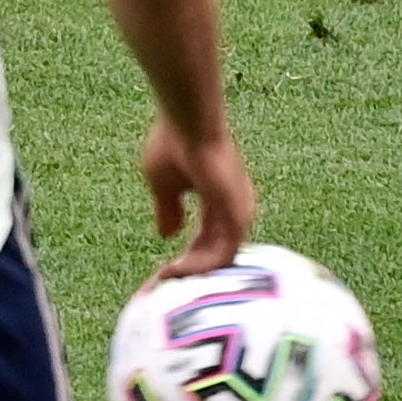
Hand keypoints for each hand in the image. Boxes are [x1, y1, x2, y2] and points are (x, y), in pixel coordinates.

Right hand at [141, 116, 256, 277]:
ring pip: (221, 257)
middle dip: (191, 269)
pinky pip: (223, 253)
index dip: (188, 256)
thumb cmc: (173, 143)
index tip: (165, 269)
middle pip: (216, 251)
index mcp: (220, 199)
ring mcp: (238, 212)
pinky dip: (201, 266)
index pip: (208, 238)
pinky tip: (178, 269)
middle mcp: (235, 209)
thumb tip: (167, 235)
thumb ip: (168, 210)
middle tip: (166, 279)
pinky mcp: (237, 215)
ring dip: (194, 272)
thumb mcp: (163, 183)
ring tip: (168, 277)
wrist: (188, 121)